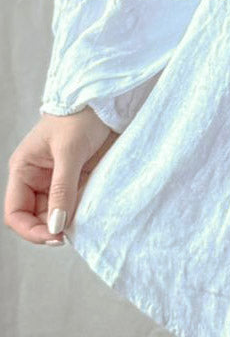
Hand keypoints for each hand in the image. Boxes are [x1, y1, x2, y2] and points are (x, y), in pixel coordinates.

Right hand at [5, 110, 117, 245]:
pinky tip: (91, 217)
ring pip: (56, 215)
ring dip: (67, 223)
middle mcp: (37, 179)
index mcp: (24, 170)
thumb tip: (56, 225)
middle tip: (72, 235)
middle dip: (50, 229)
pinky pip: (75, 205)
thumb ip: (62, 189)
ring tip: (83, 226)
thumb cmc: (80, 116)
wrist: (106, 100)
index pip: (16, 213)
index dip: (30, 230)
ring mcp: (58, 181)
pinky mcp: (78, 180)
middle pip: (35, 218)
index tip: (55, 236)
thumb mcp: (70, 151)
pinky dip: (81, 214)